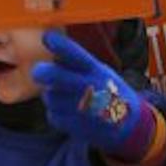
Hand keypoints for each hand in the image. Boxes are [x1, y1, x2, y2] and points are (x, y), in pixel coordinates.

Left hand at [31, 28, 156, 160]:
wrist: (128, 125)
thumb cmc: (106, 90)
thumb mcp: (98, 70)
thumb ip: (76, 62)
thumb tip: (47, 46)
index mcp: (95, 70)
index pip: (75, 54)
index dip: (59, 45)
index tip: (47, 37)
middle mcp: (90, 87)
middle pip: (55, 76)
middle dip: (42, 72)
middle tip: (37, 72)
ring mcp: (83, 109)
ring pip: (50, 96)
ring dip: (52, 96)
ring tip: (67, 97)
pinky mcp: (77, 127)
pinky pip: (53, 115)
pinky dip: (57, 114)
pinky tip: (70, 113)